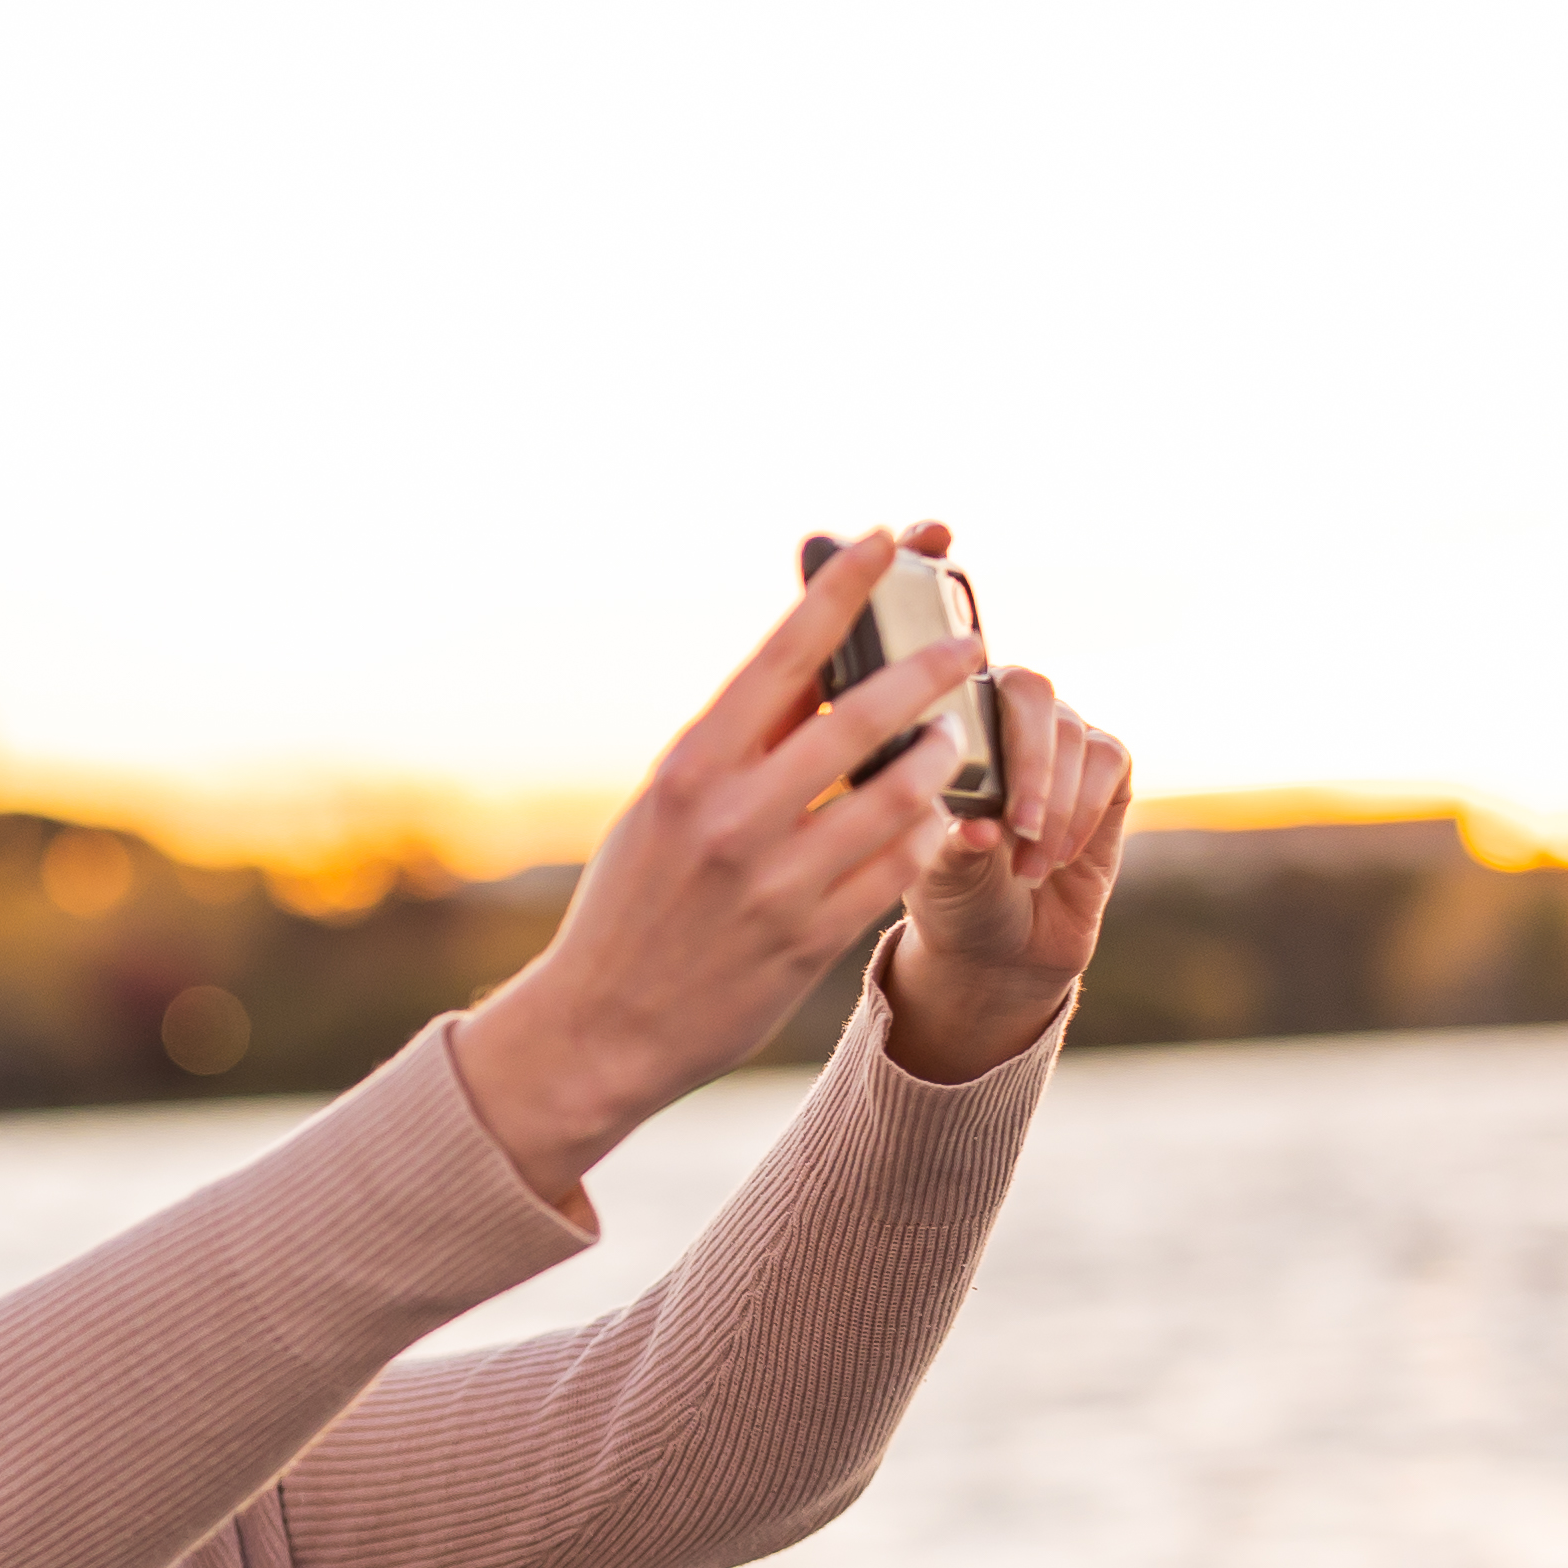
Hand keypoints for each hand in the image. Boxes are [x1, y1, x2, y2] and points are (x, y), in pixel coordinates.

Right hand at [449, 525, 999, 1205]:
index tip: (887, 541)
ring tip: (953, 742)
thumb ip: (736, 749)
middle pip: (857, 718)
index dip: (841, 591)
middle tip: (968, 646)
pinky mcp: (808, 940)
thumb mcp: (665, 809)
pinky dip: (927, 836)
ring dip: (939, 758)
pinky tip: (938, 821)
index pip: (780, 656)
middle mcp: (730, 816)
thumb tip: (816, 672)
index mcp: (689, 768)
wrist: (599, 1026)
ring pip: (896, 796)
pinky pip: (897, 870)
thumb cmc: (636, 903)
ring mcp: (773, 881)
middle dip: (927, 671)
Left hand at [885, 586, 1132, 1082]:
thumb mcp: (907, 861)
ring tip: (1019, 855)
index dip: (927, 563)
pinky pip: (1105, 759)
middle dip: (1020, 742)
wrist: (987, 950)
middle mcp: (991, 709)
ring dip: (1044, 795)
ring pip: (1062, 725)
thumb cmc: (936, 893)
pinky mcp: (1105, 767)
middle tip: (1007, 816)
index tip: (932, 528)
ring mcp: (1050, 733)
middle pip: (1020, 681)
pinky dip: (1078, 810)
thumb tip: (974, 821)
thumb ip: (932, 831)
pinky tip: (1046, 857)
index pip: (926, 626)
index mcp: (925, 715)